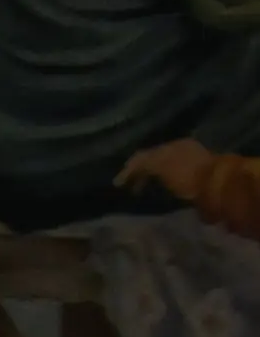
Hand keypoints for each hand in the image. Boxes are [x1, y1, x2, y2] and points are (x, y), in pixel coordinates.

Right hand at [119, 137, 259, 238]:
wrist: (218, 186)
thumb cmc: (186, 174)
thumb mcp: (159, 164)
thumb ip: (141, 164)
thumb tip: (125, 169)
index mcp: (173, 144)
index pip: (145, 154)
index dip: (130, 167)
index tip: (119, 183)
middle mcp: (182, 149)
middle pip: (155, 159)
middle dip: (141, 172)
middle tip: (129, 187)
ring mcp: (191, 162)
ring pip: (164, 168)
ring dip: (152, 178)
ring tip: (142, 191)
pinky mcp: (198, 177)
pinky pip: (173, 177)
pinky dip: (163, 183)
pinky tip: (159, 191)